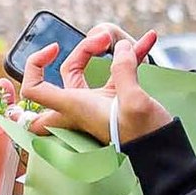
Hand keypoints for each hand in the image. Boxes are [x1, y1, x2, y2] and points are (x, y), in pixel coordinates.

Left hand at [15, 30, 171, 147]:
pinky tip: (147, 41)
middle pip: (64, 73)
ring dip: (109, 49)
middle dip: (77, 53)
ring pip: (91, 70)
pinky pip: (119, 71)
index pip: (34, 90)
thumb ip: (125, 69)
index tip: (54, 49)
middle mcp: (81, 104)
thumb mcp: (135, 102)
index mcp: (75, 107)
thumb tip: (122, 47)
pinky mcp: (117, 100)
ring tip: (126, 39)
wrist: (162, 155)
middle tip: (98, 42)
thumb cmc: (144, 137)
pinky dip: (131, 56)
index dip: (34, 66)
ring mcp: (98, 103)